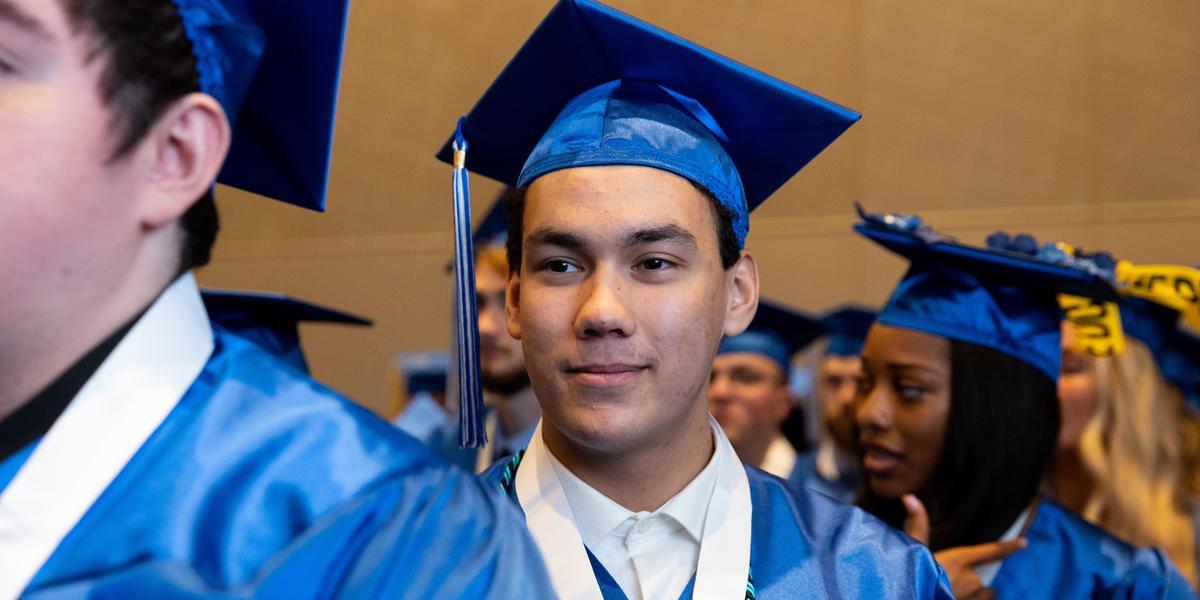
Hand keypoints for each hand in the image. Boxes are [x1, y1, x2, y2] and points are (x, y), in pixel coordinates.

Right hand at [902, 494, 1027, 599]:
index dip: (1009, 546)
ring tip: (954, 591)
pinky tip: (952, 596)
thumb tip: (909, 496)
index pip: (991, 551)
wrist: (912, 597)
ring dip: (974, 593)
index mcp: (960, 560)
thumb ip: (916, 525)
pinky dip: (971, 599)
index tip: (1024, 542)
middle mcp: (971, 580)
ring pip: (982, 593)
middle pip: (980, 577)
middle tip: (950, 578)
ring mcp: (972, 598)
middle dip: (971, 578)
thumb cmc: (914, 577)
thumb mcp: (912, 550)